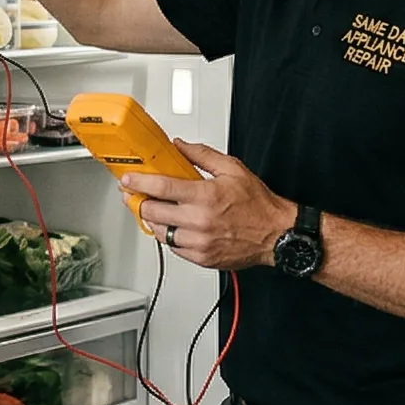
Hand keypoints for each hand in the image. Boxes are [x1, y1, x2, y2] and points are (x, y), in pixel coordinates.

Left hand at [124, 140, 296, 272]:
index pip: (161, 187)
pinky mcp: (201, 258)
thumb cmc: (258, 205)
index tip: (128, 180)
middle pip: (153, 211)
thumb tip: (180, 147)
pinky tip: (172, 227)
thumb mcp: (233, 169)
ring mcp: (199, 242)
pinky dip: (168, 236)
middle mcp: (199, 221)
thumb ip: (202, 155)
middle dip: (139, 202)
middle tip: (136, 195)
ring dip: (152, 220)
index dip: (138, 182)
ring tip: (154, 210)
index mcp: (205, 196)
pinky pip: (173, 248)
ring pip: (159, 232)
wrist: (276, 235)